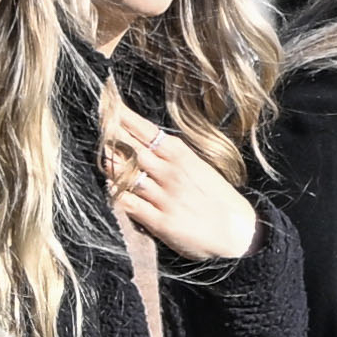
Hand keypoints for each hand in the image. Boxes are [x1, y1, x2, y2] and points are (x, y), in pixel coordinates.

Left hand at [103, 95, 258, 260]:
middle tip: (96, 123)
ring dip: (109, 164)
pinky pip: (128, 203)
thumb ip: (173, 156)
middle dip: (109, 135)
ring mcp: (163, 196)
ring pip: (125, 174)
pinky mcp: (160, 221)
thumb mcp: (199, 167)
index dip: (122, 117)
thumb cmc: (218, 199)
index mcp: (180, 155)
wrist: (239, 233)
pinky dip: (116, 194)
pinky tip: (110, 187)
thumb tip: (144, 143)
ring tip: (100, 154)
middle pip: (129, 147)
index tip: (107, 104)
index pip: (144, 130)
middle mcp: (169, 172)